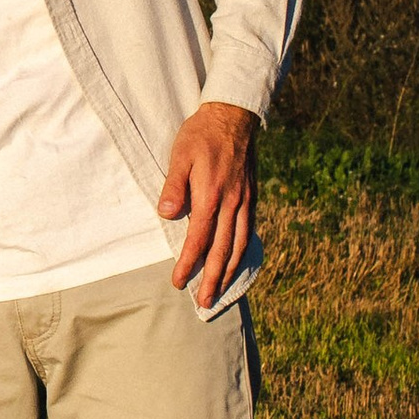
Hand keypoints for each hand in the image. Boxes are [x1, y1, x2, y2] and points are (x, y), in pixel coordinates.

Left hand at [158, 100, 257, 309]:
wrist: (234, 115)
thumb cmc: (201, 135)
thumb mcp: (180, 155)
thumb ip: (174, 186)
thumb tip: (167, 214)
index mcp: (212, 196)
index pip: (199, 240)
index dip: (188, 264)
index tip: (178, 283)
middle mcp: (233, 204)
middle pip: (223, 251)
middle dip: (213, 279)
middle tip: (205, 303)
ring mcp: (246, 202)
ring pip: (240, 244)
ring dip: (230, 271)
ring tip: (222, 291)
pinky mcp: (252, 197)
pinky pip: (249, 231)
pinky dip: (243, 251)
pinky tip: (237, 260)